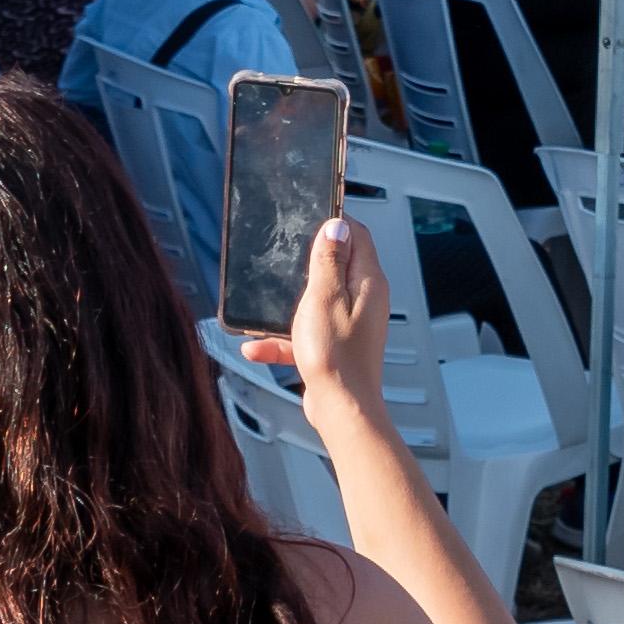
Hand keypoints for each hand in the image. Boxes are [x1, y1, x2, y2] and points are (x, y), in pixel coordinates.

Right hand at [244, 215, 396, 417]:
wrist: (341, 408)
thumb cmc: (336, 355)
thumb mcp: (324, 296)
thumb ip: (329, 260)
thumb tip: (337, 226)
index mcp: (367, 282)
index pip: (358, 237)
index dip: (336, 223)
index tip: (311, 216)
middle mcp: (364, 301)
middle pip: (336, 267)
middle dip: (307, 263)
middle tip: (283, 258)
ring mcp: (351, 325)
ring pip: (316, 302)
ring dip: (287, 306)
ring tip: (262, 308)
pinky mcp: (336, 347)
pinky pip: (306, 334)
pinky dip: (283, 338)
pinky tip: (256, 346)